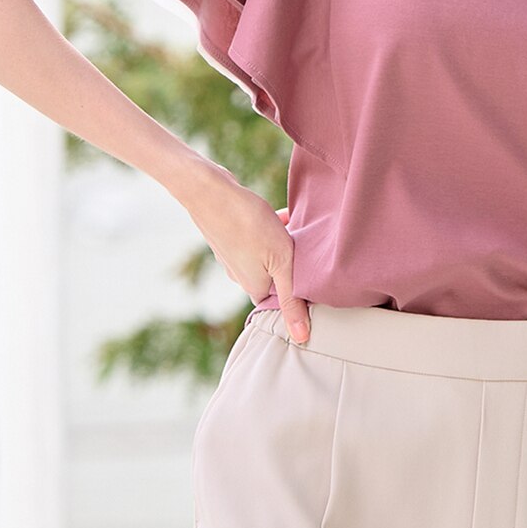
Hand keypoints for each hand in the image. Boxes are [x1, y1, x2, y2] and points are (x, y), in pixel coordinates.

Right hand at [177, 158, 310, 342]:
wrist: (209, 189)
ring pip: (270, 254)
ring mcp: (233, 254)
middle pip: (277, 275)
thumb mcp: (281, 262)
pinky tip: (283, 214)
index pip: (282, 299)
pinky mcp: (230, 234)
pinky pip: (259, 237)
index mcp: (253, 287)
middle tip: (312, 247)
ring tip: (299, 227)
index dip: (300, 287)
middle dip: (294, 262)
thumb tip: (301, 338)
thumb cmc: (249, 225)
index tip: (317, 274)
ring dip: (285, 242)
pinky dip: (273, 228)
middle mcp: (240, 275)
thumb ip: (292, 299)